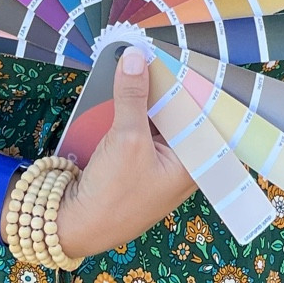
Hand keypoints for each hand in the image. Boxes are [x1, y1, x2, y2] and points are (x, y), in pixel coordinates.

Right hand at [55, 48, 194, 260]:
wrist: (74, 227)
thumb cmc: (113, 194)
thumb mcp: (126, 138)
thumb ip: (133, 96)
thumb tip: (135, 56)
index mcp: (194, 164)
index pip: (208, 117)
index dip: (199, 86)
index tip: (189, 56)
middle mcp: (182, 165)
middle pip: (183, 116)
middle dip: (171, 87)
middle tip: (159, 54)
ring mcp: (159, 165)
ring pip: (160, 121)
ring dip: (149, 97)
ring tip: (141, 63)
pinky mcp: (137, 165)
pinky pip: (142, 130)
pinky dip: (134, 111)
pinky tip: (124, 89)